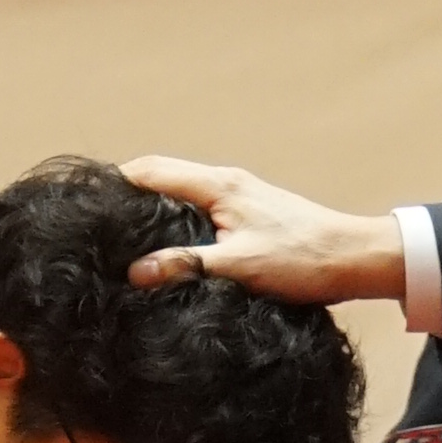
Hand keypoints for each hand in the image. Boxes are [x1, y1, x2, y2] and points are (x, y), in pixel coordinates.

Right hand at [122, 158, 406, 305]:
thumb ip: (185, 266)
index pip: (152, 170)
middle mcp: (226, 182)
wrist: (354, 259)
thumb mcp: (238, 267)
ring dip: (153, 207)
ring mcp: (239, 196)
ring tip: (124, 234)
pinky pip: (200, 209)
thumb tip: (135, 271)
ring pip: (181, 194)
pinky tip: (171, 247)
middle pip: (162, 177)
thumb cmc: (302, 259)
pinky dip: (176, 220)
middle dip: (128, 193)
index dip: (115, 182)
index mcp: (218, 185)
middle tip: (98, 220)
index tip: (87, 200)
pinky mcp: (250, 214)